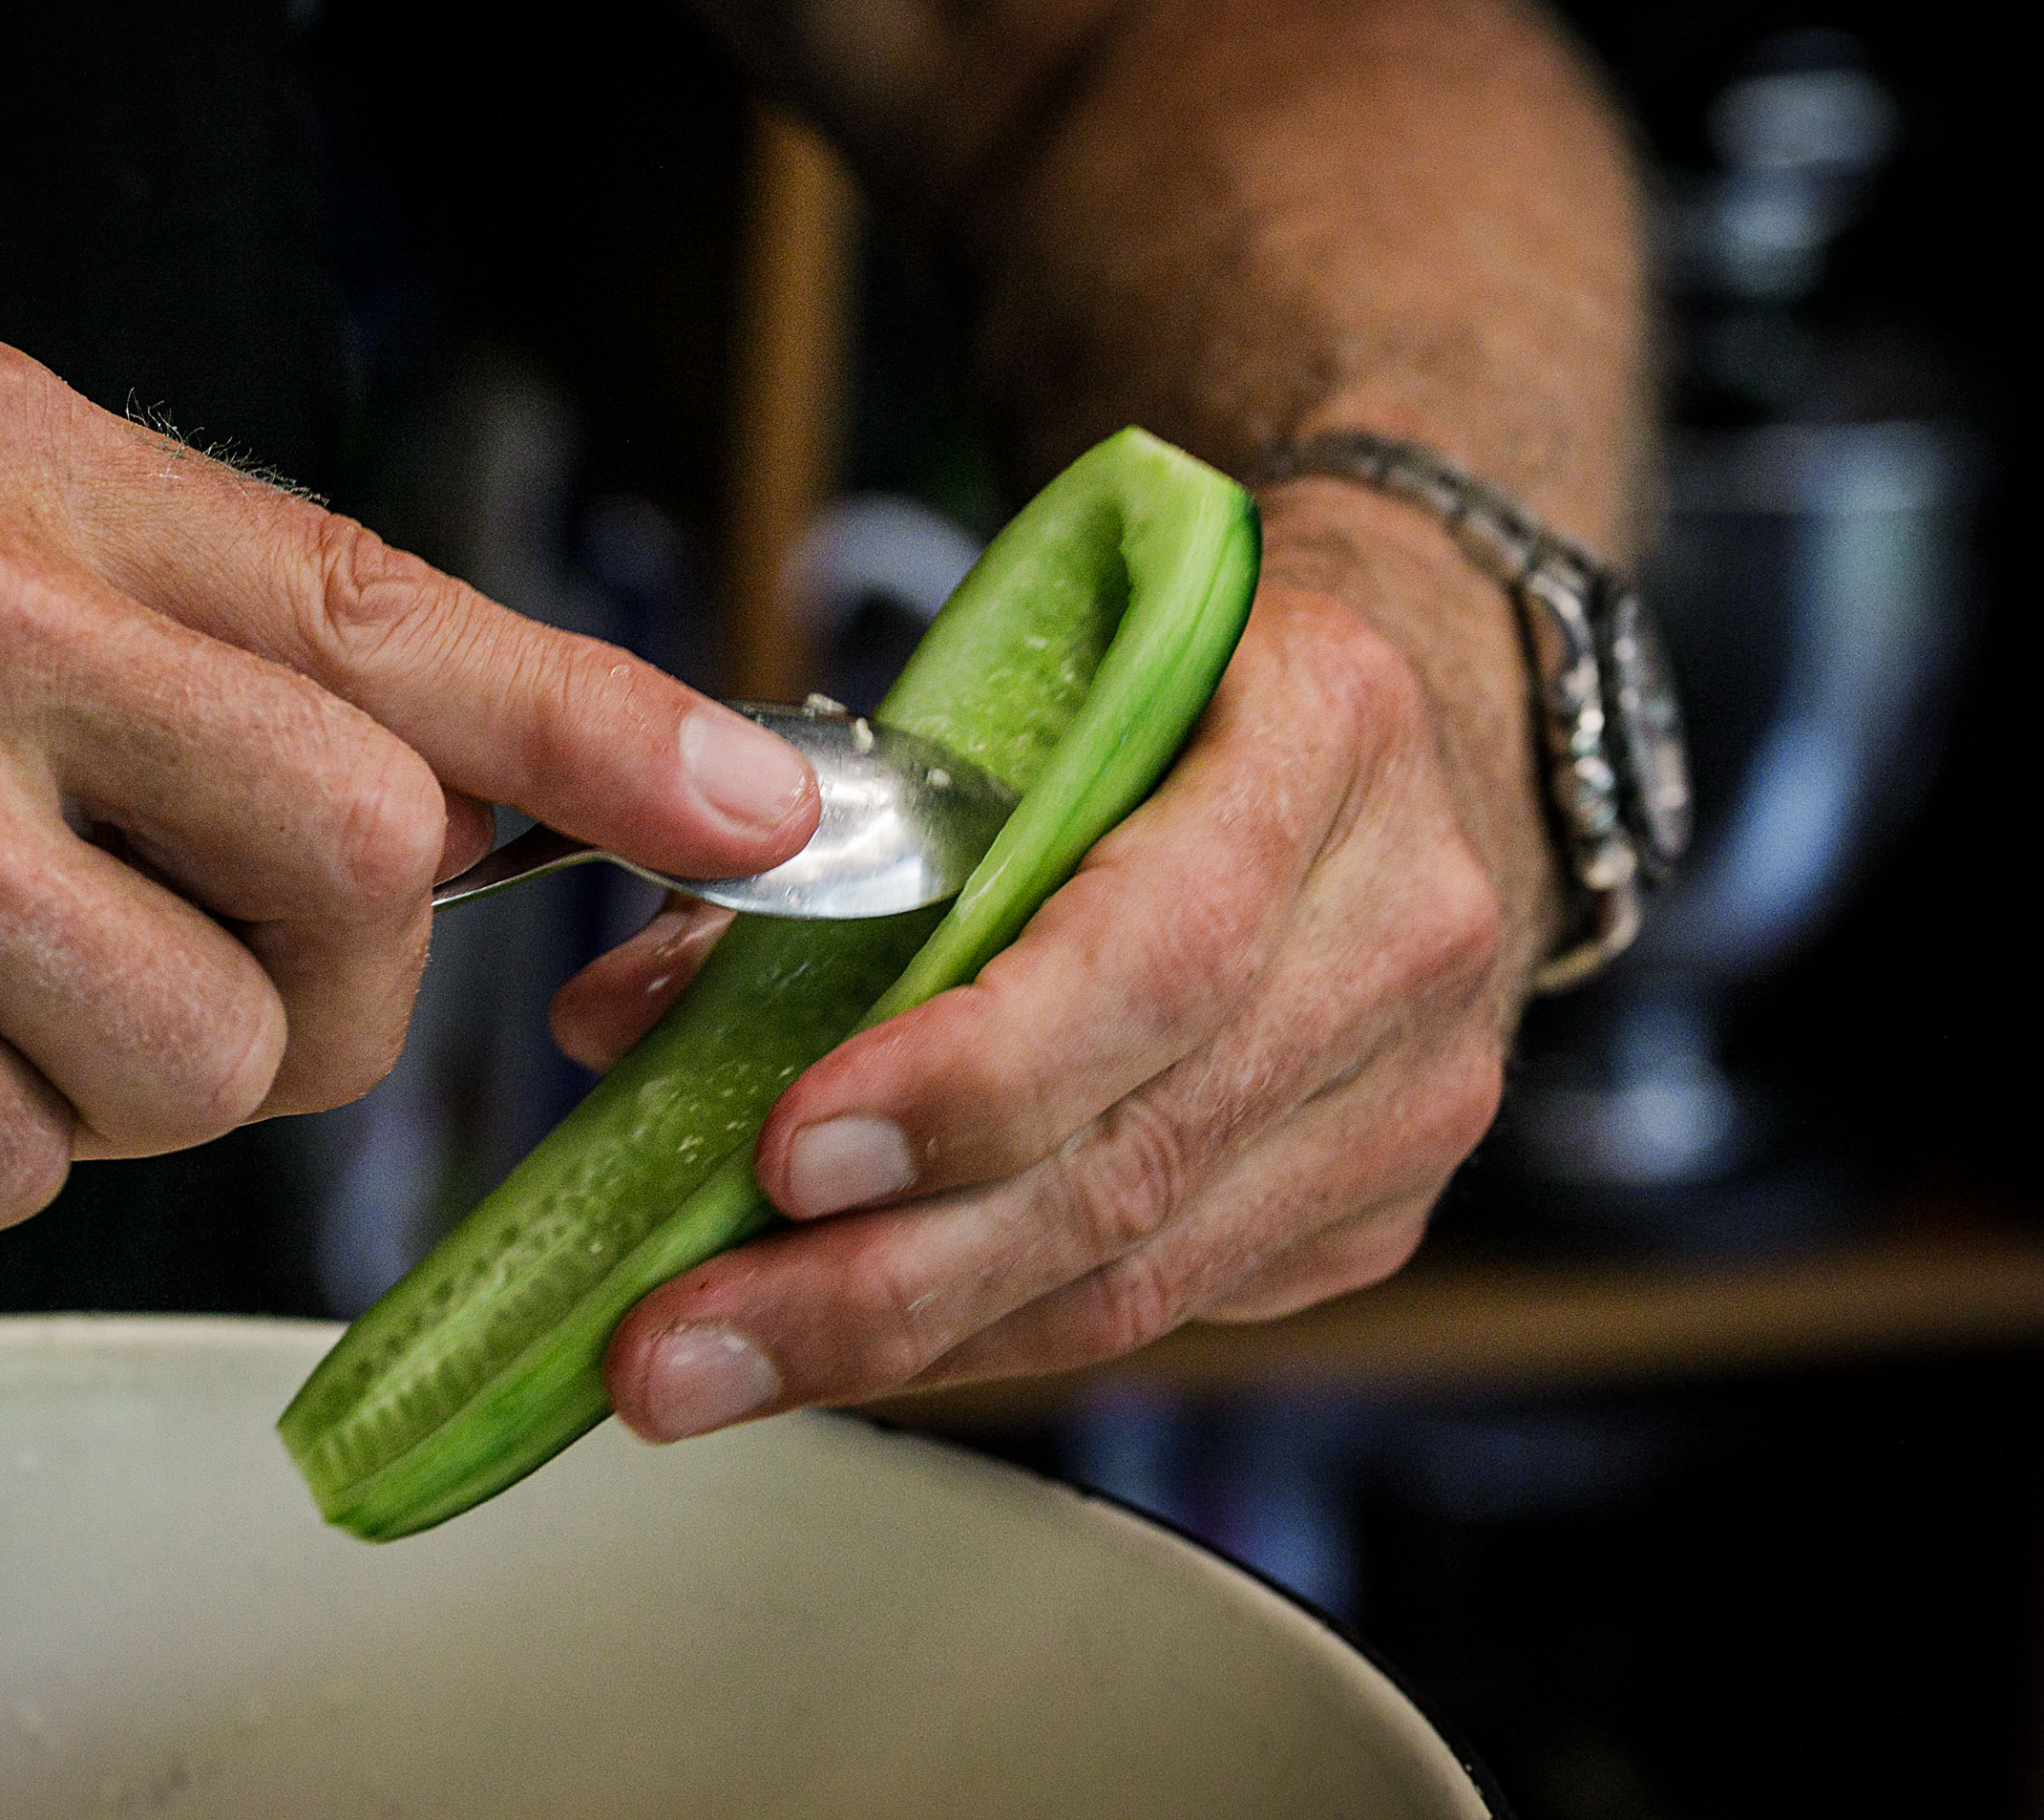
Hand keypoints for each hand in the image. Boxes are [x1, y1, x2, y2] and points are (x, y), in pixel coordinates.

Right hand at [0, 331, 816, 1244]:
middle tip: (183, 940)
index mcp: (11, 458)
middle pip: (367, 853)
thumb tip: (499, 783)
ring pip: (235, 1045)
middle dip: (338, 963)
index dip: (601, 726)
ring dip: (146, 1063)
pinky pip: (56, 1158)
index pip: (384, 603)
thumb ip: (215, 637)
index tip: (759, 810)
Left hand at [549, 482, 1556, 1437]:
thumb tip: (622, 1018)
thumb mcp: (1027, 678)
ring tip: (717, 1365)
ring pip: (1144, 1274)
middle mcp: (1402, 926)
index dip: (967, 1076)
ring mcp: (1412, 1087)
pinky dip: (991, 1330)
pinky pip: (1166, 1305)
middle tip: (679, 1336)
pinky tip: (854, 1343)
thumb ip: (830, 835)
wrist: (1421, 722)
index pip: (1158, 950)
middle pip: (1137, 1158)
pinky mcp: (1379, 1202)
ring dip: (906, 1340)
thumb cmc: (1192, 684)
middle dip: (881, 1275)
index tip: (785, 1154)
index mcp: (1324, 731)